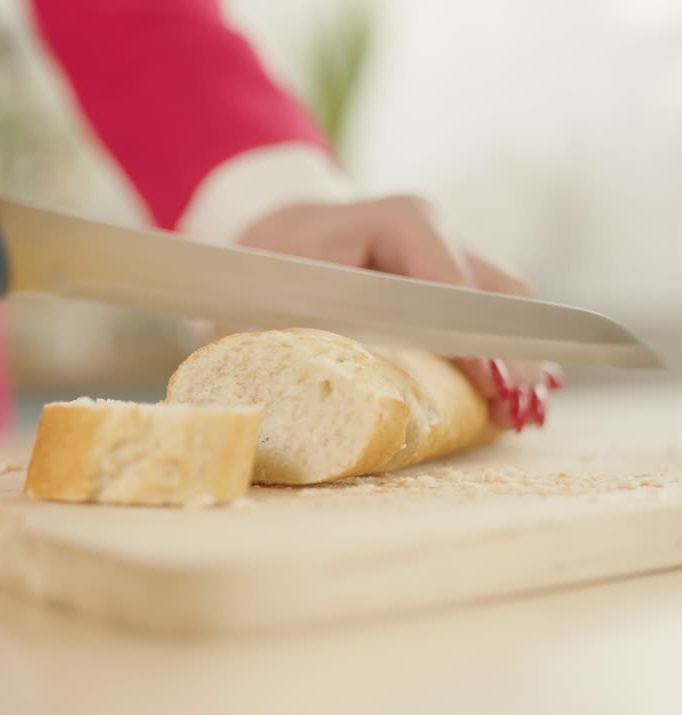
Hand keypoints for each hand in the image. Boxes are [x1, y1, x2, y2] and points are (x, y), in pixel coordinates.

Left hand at [235, 195, 561, 430]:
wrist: (272, 229)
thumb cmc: (269, 257)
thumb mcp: (274, 289)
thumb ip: (302, 330)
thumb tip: (319, 381)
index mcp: (398, 222)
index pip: (451, 286)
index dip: (475, 339)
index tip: (495, 384)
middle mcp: (434, 231)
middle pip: (496, 292)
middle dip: (515, 354)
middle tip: (522, 408)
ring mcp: (446, 251)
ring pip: (503, 303)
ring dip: (519, 358)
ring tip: (526, 412)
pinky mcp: (446, 277)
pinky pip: (487, 314)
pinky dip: (502, 354)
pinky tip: (515, 397)